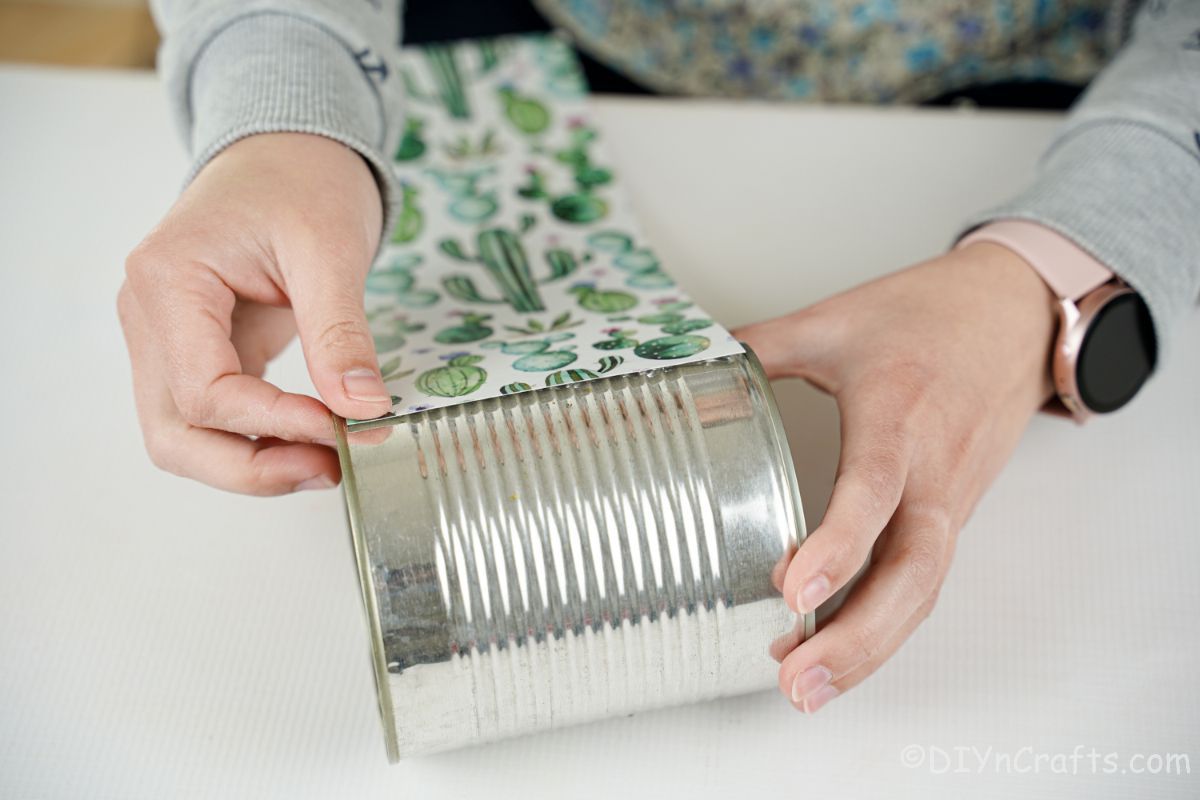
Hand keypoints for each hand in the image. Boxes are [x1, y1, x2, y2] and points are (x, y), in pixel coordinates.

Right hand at [118, 132, 390, 494]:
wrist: (289, 151)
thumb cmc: (302, 179)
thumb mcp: (330, 248)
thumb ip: (340, 332)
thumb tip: (363, 408)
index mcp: (167, 280)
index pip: (203, 390)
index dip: (272, 423)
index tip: (339, 428)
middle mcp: (149, 316)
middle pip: (174, 432)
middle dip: (249, 467)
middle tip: (329, 468)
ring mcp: (166, 338)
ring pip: (185, 437)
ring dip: (251, 465)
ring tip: (326, 461)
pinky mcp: (198, 352)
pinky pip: (214, 419)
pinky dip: (257, 441)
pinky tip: (313, 442)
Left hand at [734, 242, 1057, 712]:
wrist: (1013, 313)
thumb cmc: (930, 314)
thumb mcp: (835, 319)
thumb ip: (759, 346)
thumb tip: (688, 363)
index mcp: (898, 412)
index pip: (875, 487)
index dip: (840, 543)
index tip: (795, 590)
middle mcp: (932, 468)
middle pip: (913, 569)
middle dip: (858, 634)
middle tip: (796, 677)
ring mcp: (949, 498)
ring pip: (925, 589)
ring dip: (871, 647)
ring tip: (808, 688)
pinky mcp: (953, 514)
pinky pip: (926, 580)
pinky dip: (888, 626)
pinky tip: (842, 656)